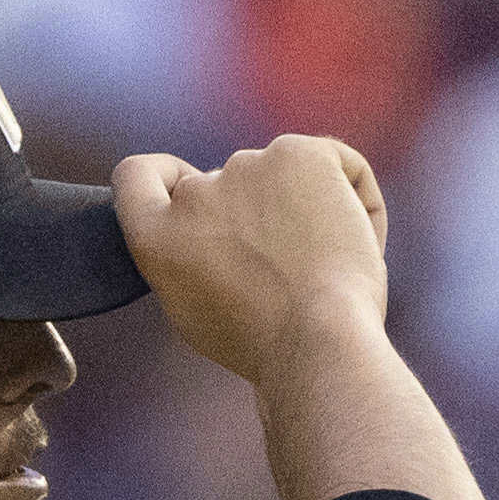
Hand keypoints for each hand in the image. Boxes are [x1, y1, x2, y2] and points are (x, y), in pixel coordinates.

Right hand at [113, 135, 393, 382]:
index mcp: (158, 236)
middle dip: (261, 218)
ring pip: (289, 179)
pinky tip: (361, 240)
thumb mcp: (197, 309)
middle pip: (232, 186)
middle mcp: (196, 193)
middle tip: (290, 273)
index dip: (165, 178)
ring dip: (309, 211)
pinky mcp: (301, 154)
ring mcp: (248, 166)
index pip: (137, 176)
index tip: (188, 192)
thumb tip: (212, 231)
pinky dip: (357, 197)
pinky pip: (340, 164)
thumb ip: (188, 258)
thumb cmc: (265, 344)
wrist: (315, 343)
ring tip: (327, 269)